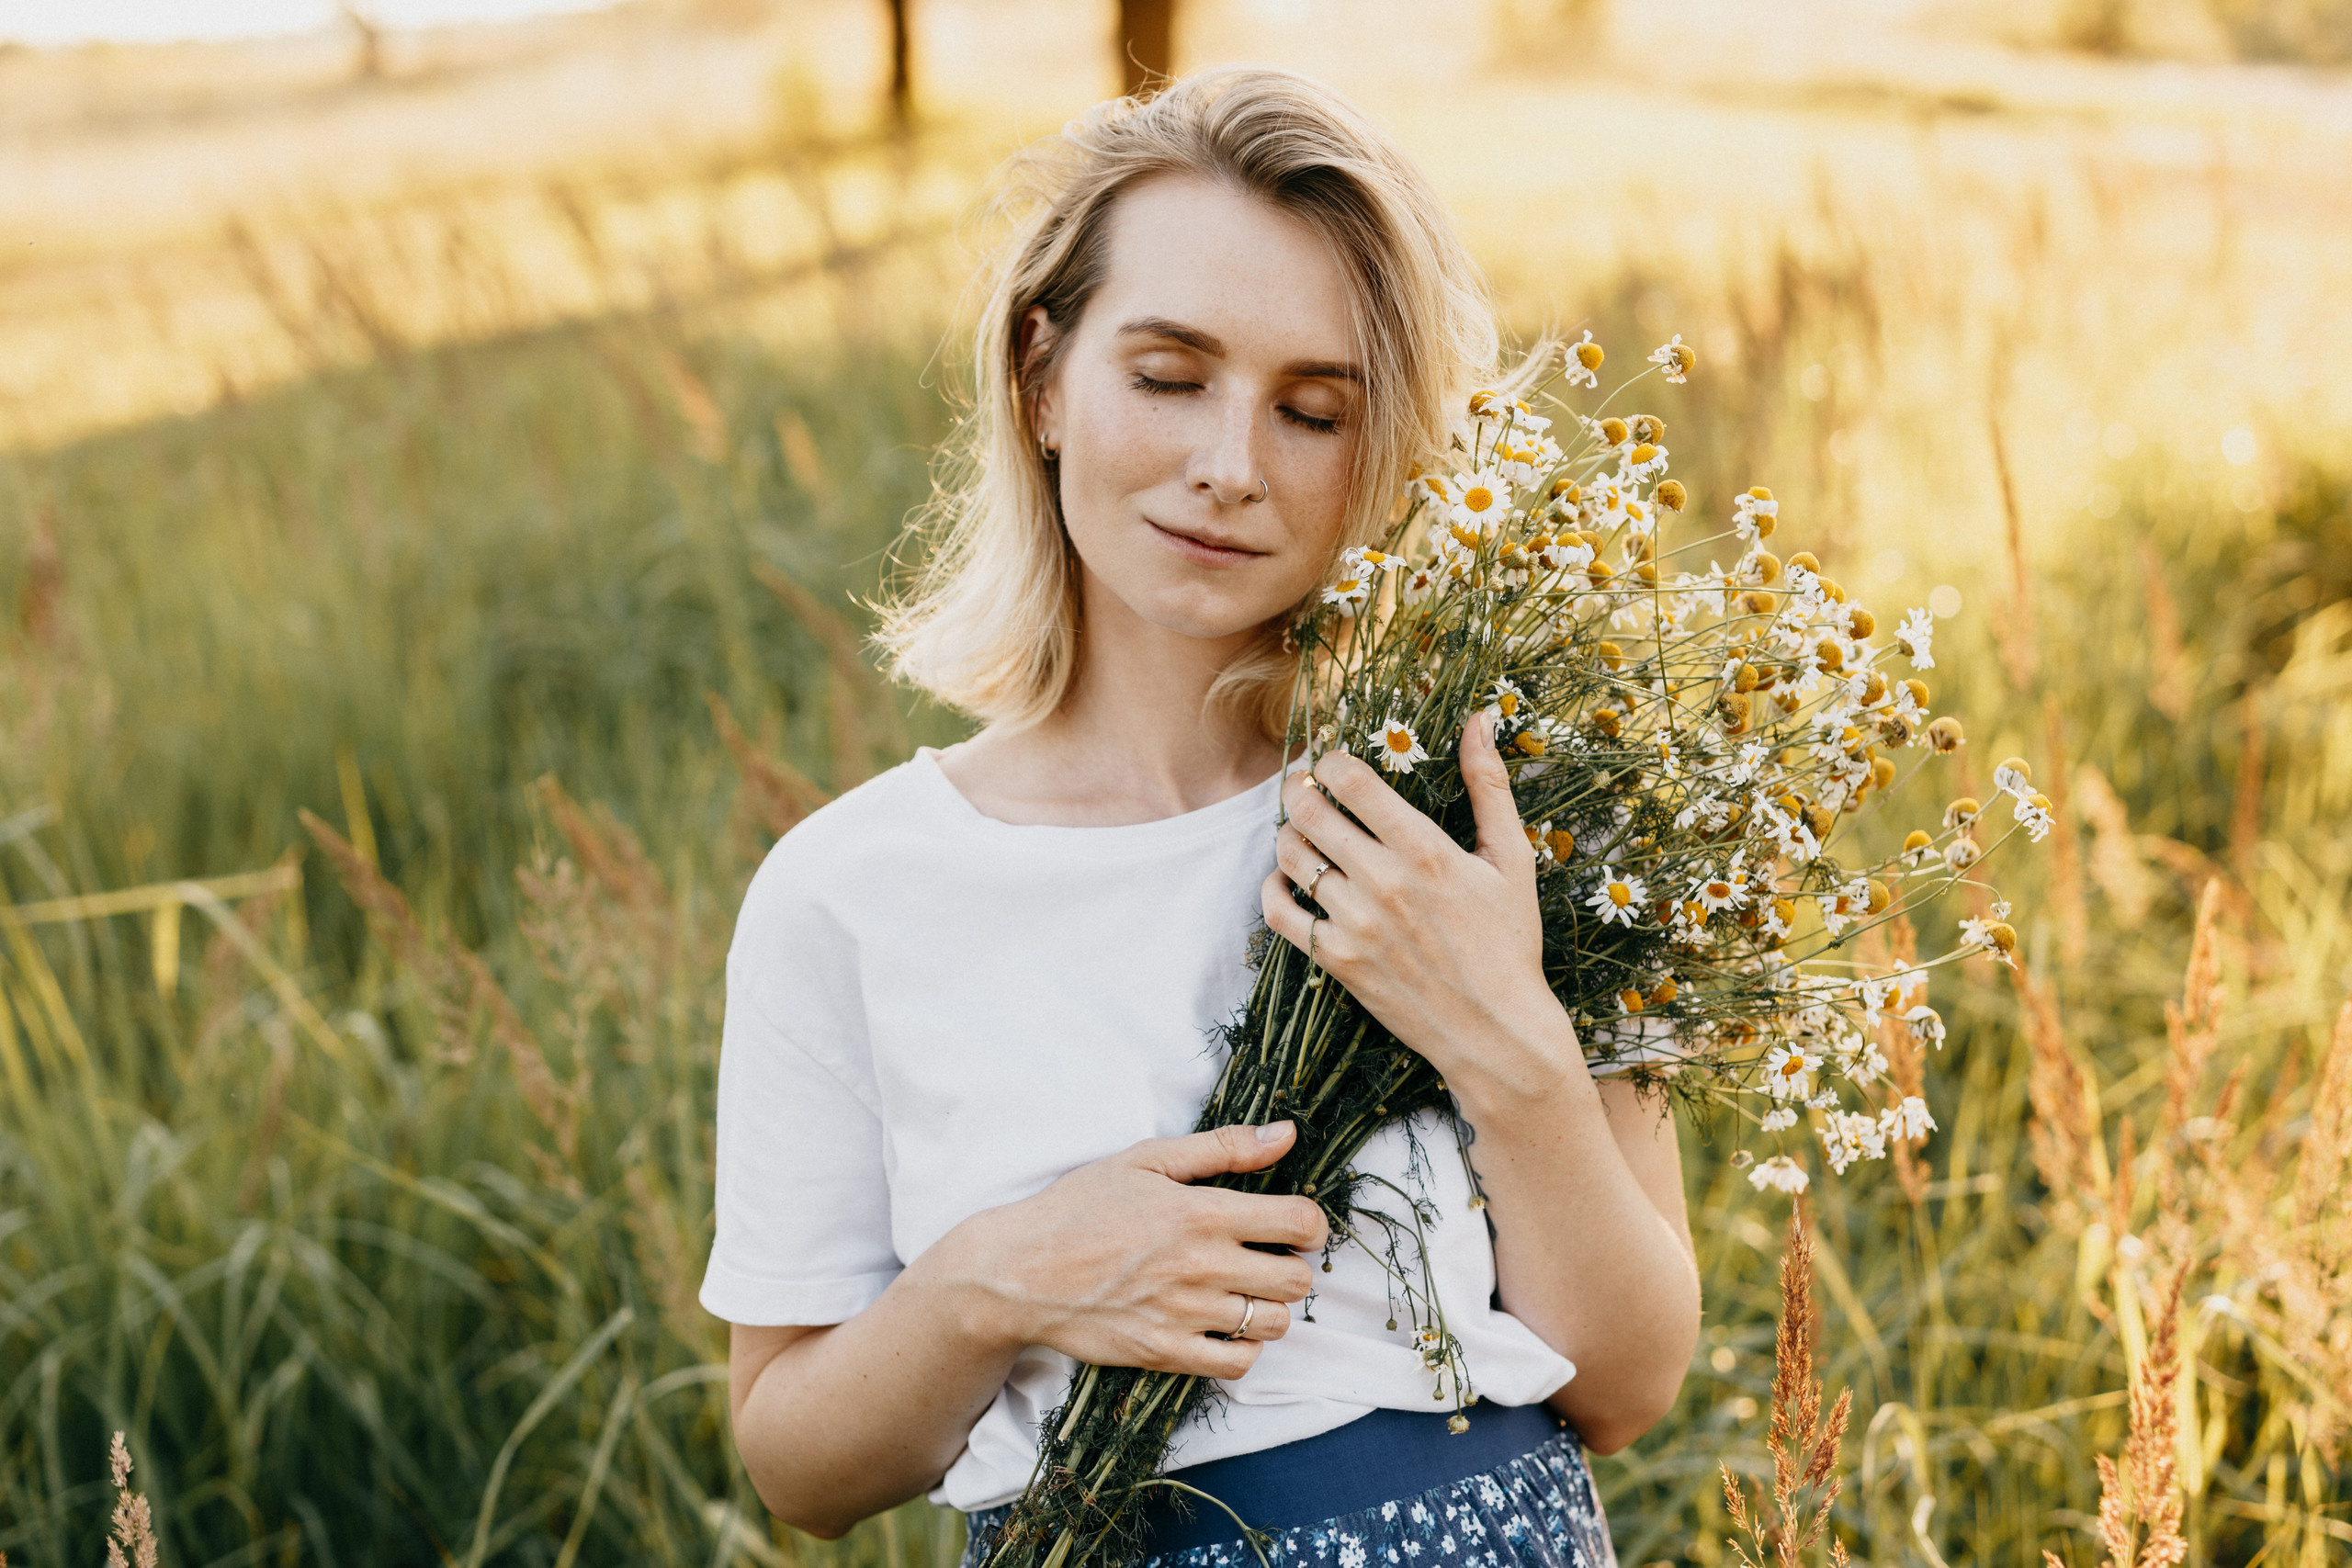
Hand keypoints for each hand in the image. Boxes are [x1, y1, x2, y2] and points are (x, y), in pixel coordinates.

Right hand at [962, 1121, 1329, 1379]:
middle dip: (1294, 1266)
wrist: (1019, 1271)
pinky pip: (1238, 1363)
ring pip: (1275, 1323)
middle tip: (1269, 1258)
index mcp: (1201, 1212)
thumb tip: (1286, 1134)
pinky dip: (1242, 1347)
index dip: (1312, 1224)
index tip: (1297, 1226)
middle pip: (1297, 1279)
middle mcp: (1202, 1265)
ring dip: (1270, 1307)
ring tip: (1244, 1291)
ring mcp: (1185, 1314)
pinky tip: (1223, 1325)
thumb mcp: (1145, 1160)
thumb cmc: (1079, 1208)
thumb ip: (1221, 1148)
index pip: (1299, 1223)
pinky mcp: (1165, 1353)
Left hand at [1259, 713, 1572, 1089]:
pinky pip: (1280, 913)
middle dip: (1299, 788)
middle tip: (1303, 785)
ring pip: (1291, 857)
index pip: (1352, 779)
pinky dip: (1273, 888)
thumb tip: (1479, 718)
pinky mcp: (1338, 960)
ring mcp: (1356, 923)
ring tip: (1302, 831)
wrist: (1497, 1030)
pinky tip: (1287, 879)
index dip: (1330, 759)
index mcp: (1426, 848)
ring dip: (1288, 835)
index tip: (1330, 760)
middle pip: (1310, 811)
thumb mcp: (1511, 858)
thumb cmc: (1510, 941)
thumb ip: (1489, 784)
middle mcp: (1384, 882)